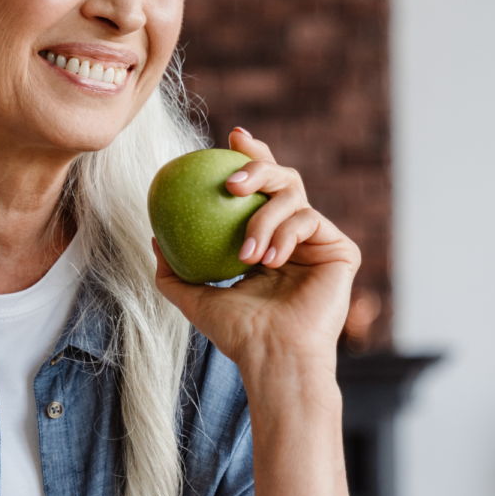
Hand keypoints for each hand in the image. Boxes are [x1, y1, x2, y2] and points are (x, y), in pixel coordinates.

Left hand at [152, 128, 358, 369]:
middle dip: (257, 166)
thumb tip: (154, 235)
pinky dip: (284, 236)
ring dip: (262, 220)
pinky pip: (309, 220)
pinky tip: (270, 261)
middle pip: (281, 178)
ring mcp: (319, 242)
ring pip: (293, 196)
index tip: (228, 139)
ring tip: (247, 255)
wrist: (273, 356)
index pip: (259, 189)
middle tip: (230, 181)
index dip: (250, 157)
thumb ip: (172, 269)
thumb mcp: (193, 297)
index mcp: (266, 240)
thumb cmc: (236, 333)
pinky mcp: (340, 250)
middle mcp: (295, 236)